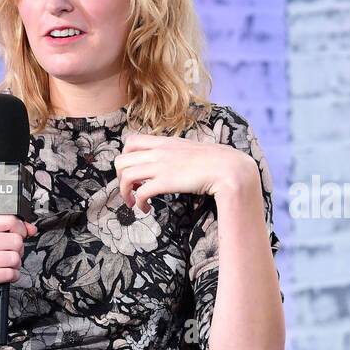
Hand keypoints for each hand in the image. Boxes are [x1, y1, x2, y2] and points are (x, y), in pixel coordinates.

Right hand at [0, 214, 34, 316]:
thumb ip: (7, 229)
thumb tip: (31, 228)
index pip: (10, 219)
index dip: (20, 229)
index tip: (18, 235)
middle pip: (16, 240)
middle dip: (18, 250)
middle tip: (7, 254)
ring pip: (15, 258)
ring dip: (15, 265)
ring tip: (4, 266)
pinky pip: (11, 273)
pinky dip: (12, 276)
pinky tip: (2, 275)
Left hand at [113, 133, 257, 213]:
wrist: (229, 168)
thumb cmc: (216, 162)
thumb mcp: (192, 149)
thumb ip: (178, 153)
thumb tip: (175, 162)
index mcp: (165, 142)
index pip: (131, 141)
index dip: (126, 157)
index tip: (134, 171)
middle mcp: (159, 152)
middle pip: (121, 160)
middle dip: (119, 178)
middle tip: (129, 190)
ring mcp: (161, 166)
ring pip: (126, 176)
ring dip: (125, 192)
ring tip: (133, 203)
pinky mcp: (166, 182)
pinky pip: (140, 192)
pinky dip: (138, 202)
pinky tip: (146, 209)